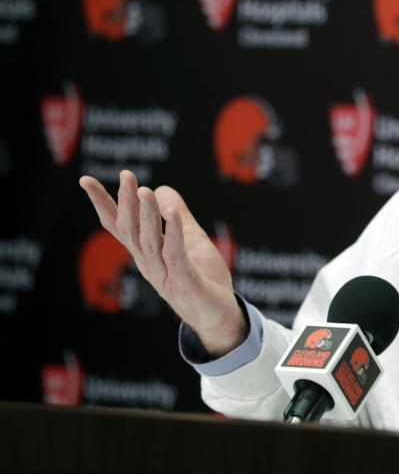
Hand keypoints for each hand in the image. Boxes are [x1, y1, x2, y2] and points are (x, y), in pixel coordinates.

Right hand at [79, 170, 246, 356]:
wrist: (220, 316)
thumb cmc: (203, 279)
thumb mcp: (191, 240)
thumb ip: (177, 217)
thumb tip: (162, 188)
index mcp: (146, 253)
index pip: (119, 226)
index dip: (102, 204)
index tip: (86, 180)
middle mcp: (148, 264)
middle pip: (130, 231)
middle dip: (126, 202)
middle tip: (126, 175)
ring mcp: (164, 275)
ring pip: (149, 242)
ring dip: (146, 215)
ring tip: (144, 190)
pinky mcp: (184, 282)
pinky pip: (175, 255)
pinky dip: (172, 233)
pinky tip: (171, 213)